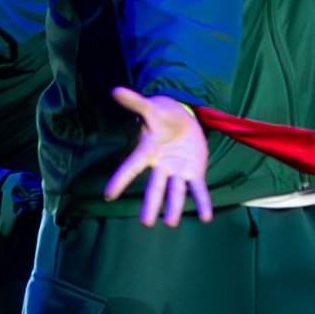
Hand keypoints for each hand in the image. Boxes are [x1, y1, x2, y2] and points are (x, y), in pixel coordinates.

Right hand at [100, 86, 213, 225]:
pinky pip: (198, 190)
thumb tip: (116, 90)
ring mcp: (177, 172)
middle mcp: (160, 166)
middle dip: (150, 204)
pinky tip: (206, 217)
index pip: (131, 167)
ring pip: (175, 192)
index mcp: (147, 152)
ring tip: (171, 223)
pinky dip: (202, 202)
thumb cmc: (162, 116)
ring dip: (173, 207)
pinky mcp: (193, 173)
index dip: (120, 180)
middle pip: (154, 187)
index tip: (108, 195)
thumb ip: (135, 103)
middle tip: (145, 223)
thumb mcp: (151, 108)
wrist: (183, 120)